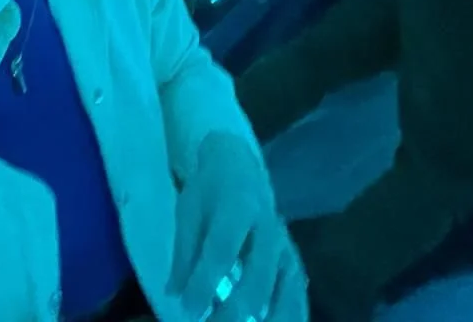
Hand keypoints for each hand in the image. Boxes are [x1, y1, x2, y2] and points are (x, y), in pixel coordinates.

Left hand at [168, 132, 306, 321]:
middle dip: (235, 311)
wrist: (240, 165)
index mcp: (239, 206)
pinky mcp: (295, 257)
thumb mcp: (189, 210)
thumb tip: (174, 293)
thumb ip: (184, 252)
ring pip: (285, 289)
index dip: (205, 282)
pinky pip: (298, 292)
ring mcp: (286, 244)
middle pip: (257, 277)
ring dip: (269, 319)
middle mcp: (270, 228)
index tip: (188, 309)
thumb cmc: (209, 189)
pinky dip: (291, 314)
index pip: (222, 251)